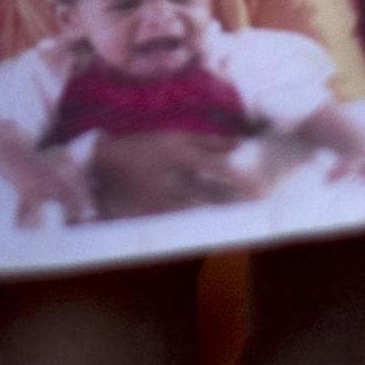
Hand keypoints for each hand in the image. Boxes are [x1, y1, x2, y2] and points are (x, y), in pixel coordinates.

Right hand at [91, 131, 269, 216]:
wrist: (103, 166)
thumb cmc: (143, 146)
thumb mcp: (174, 137)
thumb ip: (208, 141)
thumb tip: (240, 144)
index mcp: (181, 156)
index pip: (219, 169)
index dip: (241, 180)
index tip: (261, 188)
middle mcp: (175, 179)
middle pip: (214, 195)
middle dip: (237, 202)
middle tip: (259, 206)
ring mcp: (164, 199)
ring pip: (200, 210)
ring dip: (221, 214)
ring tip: (242, 219)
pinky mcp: (154, 214)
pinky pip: (182, 220)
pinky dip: (197, 222)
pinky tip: (213, 228)